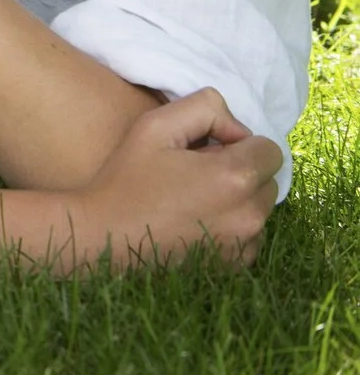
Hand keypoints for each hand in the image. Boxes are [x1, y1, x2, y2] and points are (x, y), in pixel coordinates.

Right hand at [58, 89, 281, 269]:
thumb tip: (235, 128)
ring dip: (239, 200)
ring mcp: (246, 244)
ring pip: (260, 209)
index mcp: (235, 176)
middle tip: (198, 175)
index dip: (239, 144)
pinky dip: (232, 227)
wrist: (105, 237)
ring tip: (196, 201)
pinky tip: (196, 225)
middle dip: (242, 172)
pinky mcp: (237, 266)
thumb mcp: (155, 126)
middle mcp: (251, 214)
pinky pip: (251, 237)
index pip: (270, 149)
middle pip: (267, 180)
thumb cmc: (127, 179)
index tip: (207, 151)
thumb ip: (204, 108)